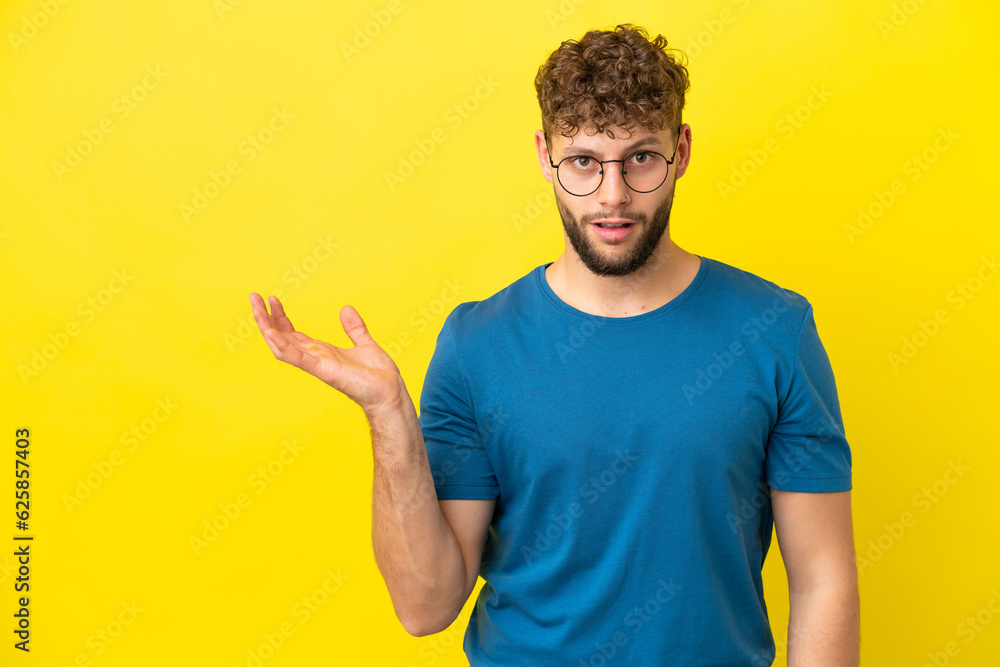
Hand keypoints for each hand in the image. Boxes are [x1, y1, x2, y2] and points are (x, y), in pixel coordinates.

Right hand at [249, 293, 407, 417]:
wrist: (391, 393)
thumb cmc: (378, 376)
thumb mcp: (364, 343)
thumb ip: (354, 328)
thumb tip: (346, 309)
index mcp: (322, 352)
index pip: (292, 333)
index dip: (280, 317)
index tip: (271, 299)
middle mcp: (315, 358)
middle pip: (282, 337)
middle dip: (266, 319)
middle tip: (253, 298)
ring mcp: (318, 365)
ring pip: (284, 346)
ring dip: (268, 329)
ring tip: (256, 310)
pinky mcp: (325, 371)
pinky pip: (299, 359)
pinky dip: (284, 347)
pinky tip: (271, 333)